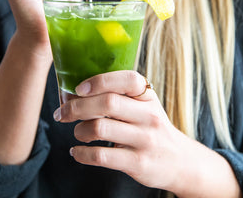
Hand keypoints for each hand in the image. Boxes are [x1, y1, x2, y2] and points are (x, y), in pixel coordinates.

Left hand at [53, 70, 195, 192]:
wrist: (180, 162)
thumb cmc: (152, 128)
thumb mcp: (145, 106)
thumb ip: (121, 96)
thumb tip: (76, 90)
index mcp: (148, 97)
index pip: (127, 79)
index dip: (100, 81)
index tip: (78, 88)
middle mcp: (149, 116)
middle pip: (107, 103)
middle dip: (77, 107)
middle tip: (62, 113)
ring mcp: (144, 140)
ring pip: (100, 128)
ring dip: (79, 130)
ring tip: (78, 133)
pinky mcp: (137, 163)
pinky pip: (101, 156)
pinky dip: (81, 154)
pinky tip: (77, 152)